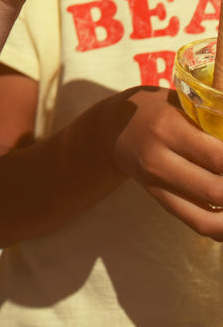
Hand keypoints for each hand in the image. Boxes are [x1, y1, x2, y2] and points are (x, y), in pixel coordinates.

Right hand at [106, 85, 222, 239]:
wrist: (114, 129)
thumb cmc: (158, 109)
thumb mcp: (182, 103)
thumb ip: (215, 120)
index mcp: (167, 128)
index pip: (217, 156)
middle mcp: (159, 161)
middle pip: (215, 190)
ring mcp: (157, 186)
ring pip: (207, 220)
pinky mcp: (161, 202)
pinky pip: (197, 223)